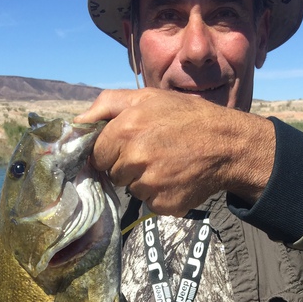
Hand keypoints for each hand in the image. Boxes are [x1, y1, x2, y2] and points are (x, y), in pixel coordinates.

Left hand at [75, 88, 274, 215]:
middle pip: (114, 173)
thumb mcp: (147, 97)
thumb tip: (75, 122)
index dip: (112, 151)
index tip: (129, 146)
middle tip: (154, 152)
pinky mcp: (164, 204)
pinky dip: (161, 195)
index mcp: (125, 130)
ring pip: (132, 189)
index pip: (98, 154)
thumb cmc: (185, 117)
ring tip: (168, 164)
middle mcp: (134, 159)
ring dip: (145, 181)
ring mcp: (149, 185)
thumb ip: (106, 105)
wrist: (227, 145)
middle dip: (128, 165)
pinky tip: (176, 179)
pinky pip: (150, 203)